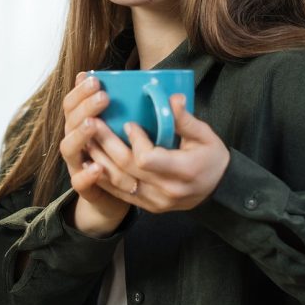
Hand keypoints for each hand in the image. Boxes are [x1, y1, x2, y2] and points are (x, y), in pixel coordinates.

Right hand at [58, 73, 131, 235]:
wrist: (116, 196)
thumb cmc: (122, 155)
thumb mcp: (123, 128)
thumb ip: (123, 108)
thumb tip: (135, 79)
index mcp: (80, 125)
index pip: (72, 103)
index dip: (80, 91)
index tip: (95, 79)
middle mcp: (75, 142)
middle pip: (70, 121)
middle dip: (84, 107)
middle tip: (103, 97)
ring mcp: (76, 165)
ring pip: (68, 148)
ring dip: (80, 135)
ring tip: (93, 124)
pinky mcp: (84, 188)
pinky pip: (79, 182)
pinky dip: (86, 175)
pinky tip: (97, 167)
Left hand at [91, 93, 229, 214]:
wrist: (218, 191)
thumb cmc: (212, 159)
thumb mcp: (206, 136)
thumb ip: (186, 120)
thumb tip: (173, 98)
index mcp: (184, 171)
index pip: (148, 159)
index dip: (135, 141)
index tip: (129, 124)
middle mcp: (167, 190)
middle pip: (128, 169)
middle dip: (107, 144)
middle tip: (92, 122)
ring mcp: (156, 202)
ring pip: (119, 183)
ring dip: (99, 160)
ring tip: (86, 139)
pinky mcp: (148, 206)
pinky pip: (120, 194)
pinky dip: (103, 178)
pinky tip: (90, 162)